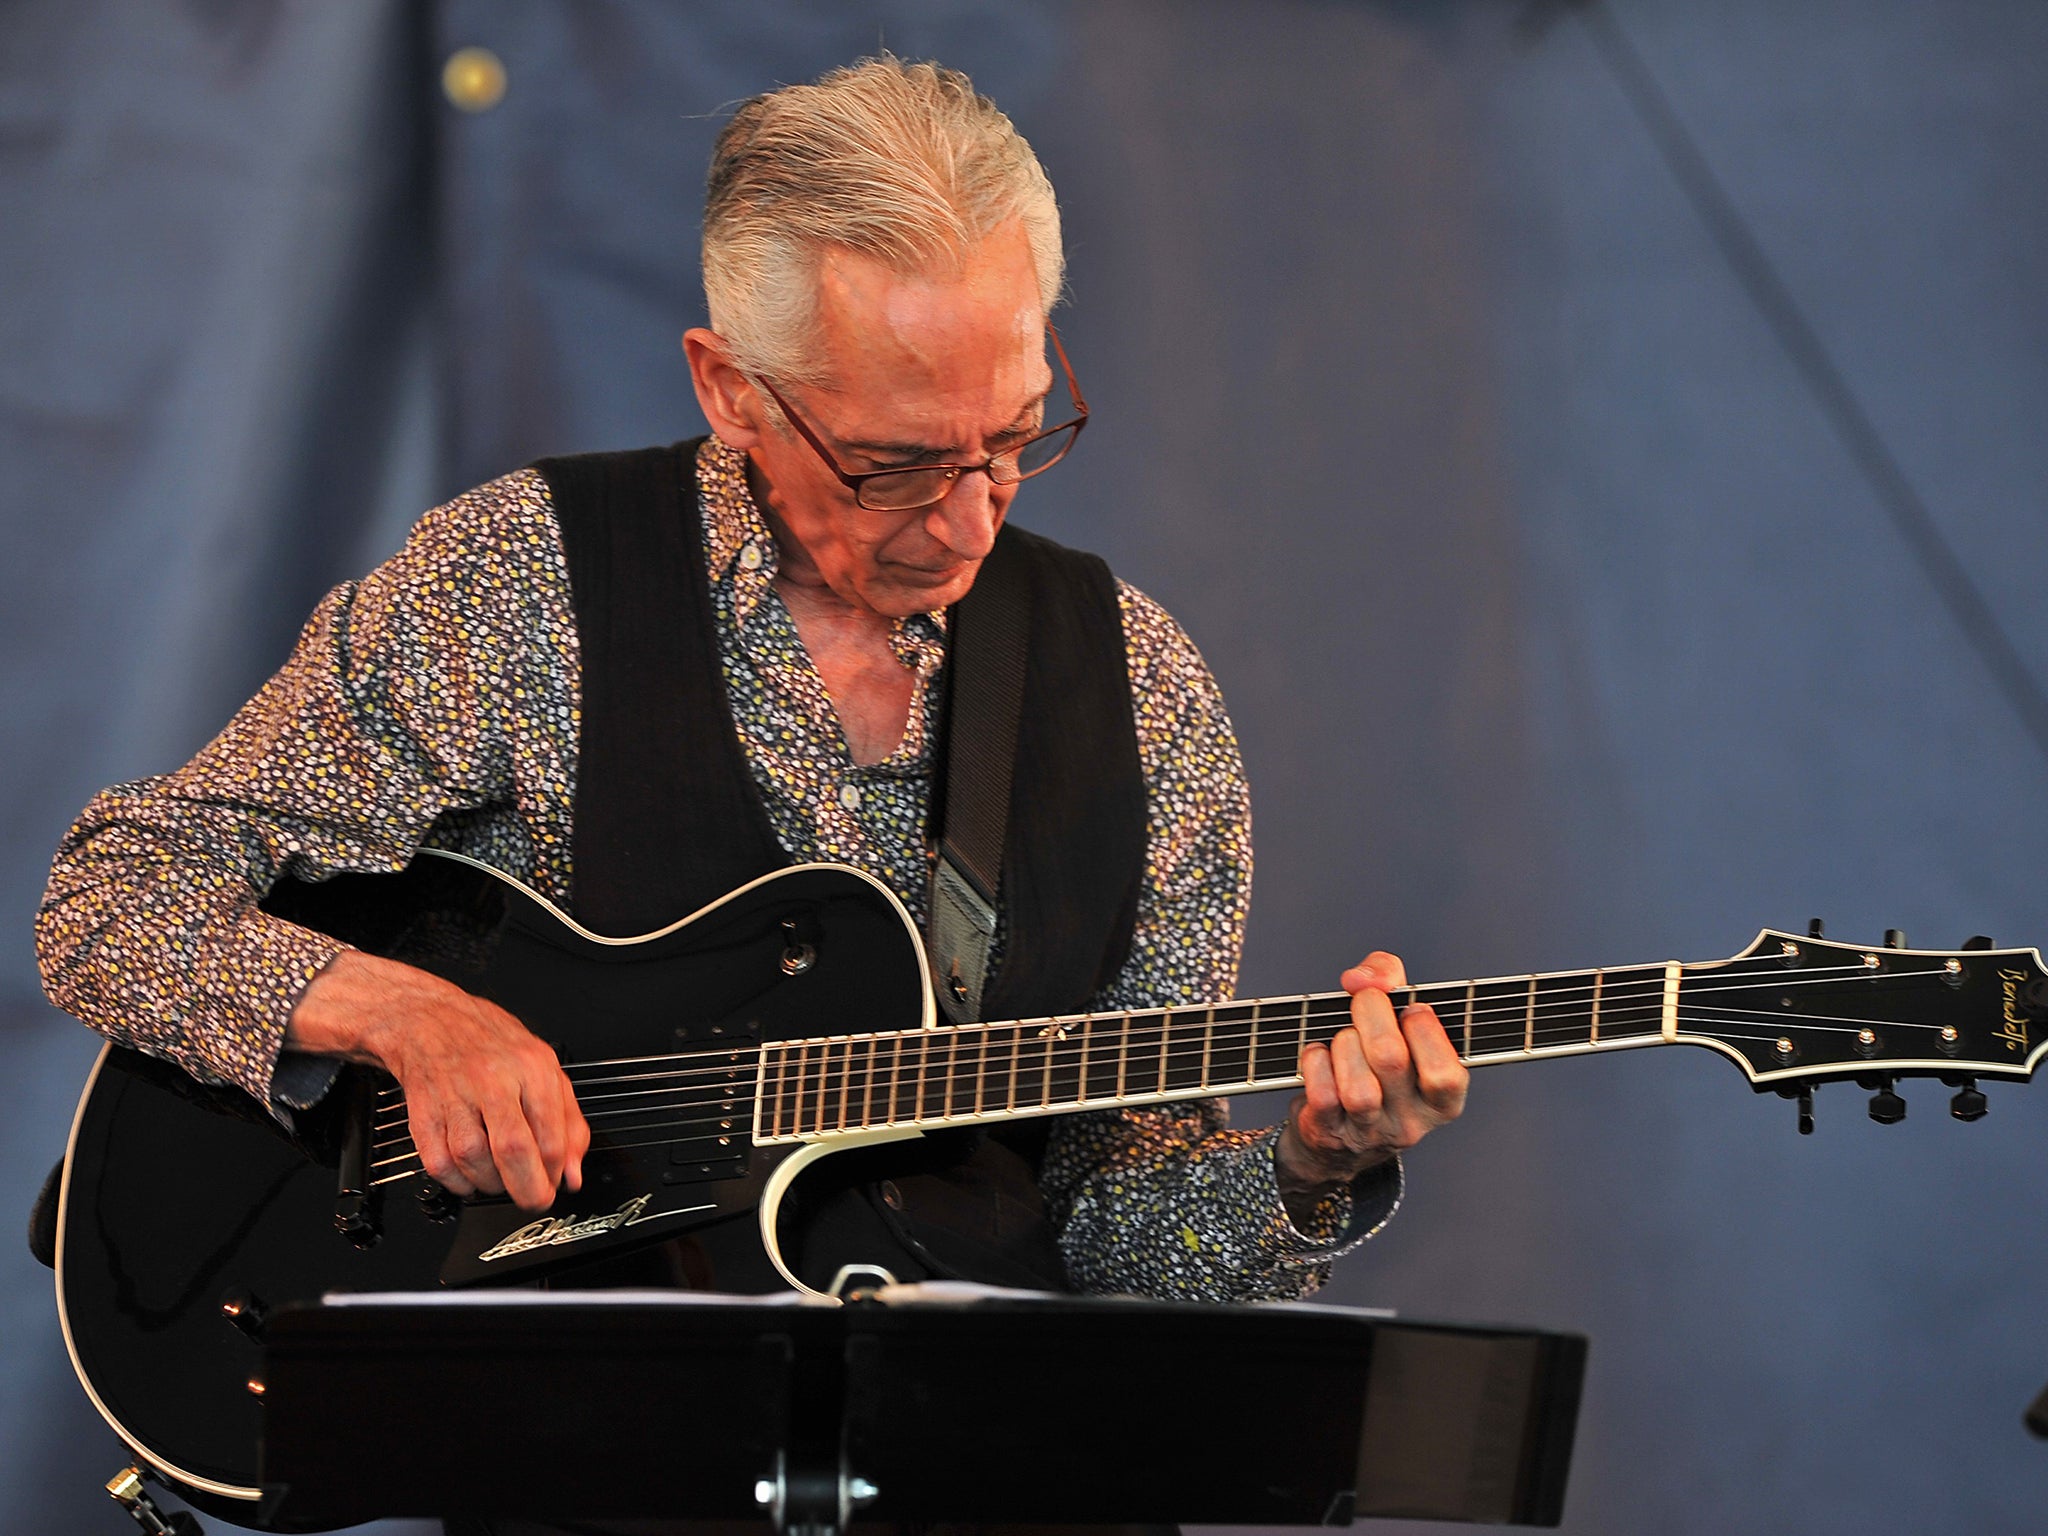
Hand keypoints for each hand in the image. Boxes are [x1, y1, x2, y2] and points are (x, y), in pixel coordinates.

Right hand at [288, 951, 589, 1210]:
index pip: (550, 1135)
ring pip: (474, 1161)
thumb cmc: (491, 1044)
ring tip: (501, 1180)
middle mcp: (492, 1080)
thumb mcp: (546, 1068)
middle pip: (512, 1150)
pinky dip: (458, 1182)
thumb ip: (569, 1122)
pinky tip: (470, 1174)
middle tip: (533, 1199)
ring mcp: (453, 1097)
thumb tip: (573, 1174)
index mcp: (531, 1067)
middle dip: (527, 1189)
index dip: (555, 1173)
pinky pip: (440, 1165)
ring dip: (491, 1185)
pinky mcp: (422, 1114)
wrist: (429, 1020)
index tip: (555, 1185)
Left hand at [1275, 951, 1467, 1218]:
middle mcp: (1411, 1123)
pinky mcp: (1331, 1134)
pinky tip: (1319, 1054)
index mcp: (1441, 1101)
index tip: (1410, 1008)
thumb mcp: (1396, 1019)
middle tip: (1363, 1001)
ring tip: (1344, 1036)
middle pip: (1390, 1061)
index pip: (1446, 1074)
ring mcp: (1370, 1133)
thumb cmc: (1374, 1062)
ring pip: (1358, 1088)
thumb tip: (1361, 978)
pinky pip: (1322, 1095)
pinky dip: (1315, 1063)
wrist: (1338, 1133)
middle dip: (1371, 1014)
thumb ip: (1389, 978)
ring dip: (1344, 1044)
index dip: (1425, 1030)